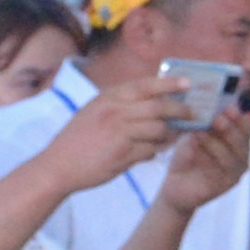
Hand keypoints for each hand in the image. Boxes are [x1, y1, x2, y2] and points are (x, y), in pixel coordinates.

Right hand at [49, 73, 189, 188]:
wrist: (58, 166)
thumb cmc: (77, 139)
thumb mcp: (94, 111)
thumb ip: (120, 104)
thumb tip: (152, 98)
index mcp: (108, 98)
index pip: (145, 85)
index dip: (169, 83)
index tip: (187, 83)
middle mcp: (115, 112)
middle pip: (159, 107)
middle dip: (180, 109)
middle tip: (191, 113)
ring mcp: (120, 133)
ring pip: (159, 129)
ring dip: (169, 134)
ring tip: (170, 137)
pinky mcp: (123, 154)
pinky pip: (151, 150)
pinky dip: (154, 151)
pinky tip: (150, 152)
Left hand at [157, 103, 249, 213]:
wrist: (175, 186)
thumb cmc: (189, 157)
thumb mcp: (196, 134)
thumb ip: (205, 122)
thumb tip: (206, 100)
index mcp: (238, 142)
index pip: (246, 127)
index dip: (239, 117)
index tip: (229, 106)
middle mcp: (242, 157)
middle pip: (243, 141)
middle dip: (230, 128)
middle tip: (217, 118)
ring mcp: (235, 172)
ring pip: (232, 156)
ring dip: (215, 142)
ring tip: (200, 131)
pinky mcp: (225, 185)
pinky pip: (220, 170)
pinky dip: (206, 157)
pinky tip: (195, 146)